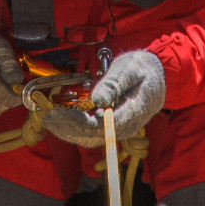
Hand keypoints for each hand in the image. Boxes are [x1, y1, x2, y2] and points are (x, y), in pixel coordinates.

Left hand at [41, 48, 166, 143]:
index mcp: (136, 111)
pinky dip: (74, 129)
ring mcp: (120, 129)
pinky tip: (60, 121)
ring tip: (49, 120)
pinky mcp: (112, 127)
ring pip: (91, 138)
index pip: (106, 127)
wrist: (155, 75)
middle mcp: (128, 126)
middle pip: (95, 136)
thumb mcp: (131, 68)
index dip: (82, 124)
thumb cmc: (143, 68)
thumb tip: (98, 100)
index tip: (63, 115)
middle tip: (50, 117)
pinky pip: (92, 133)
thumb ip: (114, 83)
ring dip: (69, 131)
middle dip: (70, 129)